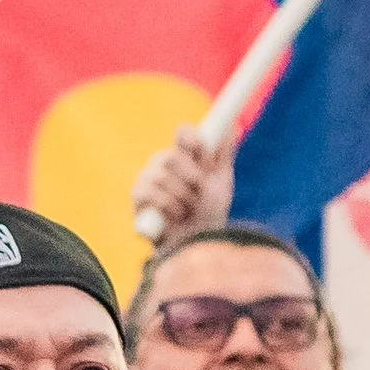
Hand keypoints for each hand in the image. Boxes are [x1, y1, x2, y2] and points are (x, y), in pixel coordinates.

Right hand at [132, 125, 234, 245]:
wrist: (198, 243)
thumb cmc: (209, 213)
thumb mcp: (221, 182)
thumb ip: (224, 154)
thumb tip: (232, 126)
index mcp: (184, 154)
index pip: (184, 133)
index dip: (194, 142)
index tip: (205, 156)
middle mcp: (162, 163)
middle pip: (171, 156)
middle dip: (192, 178)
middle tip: (199, 192)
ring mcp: (147, 178)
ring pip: (162, 175)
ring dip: (182, 196)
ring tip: (188, 209)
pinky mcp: (137, 198)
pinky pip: (150, 191)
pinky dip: (168, 205)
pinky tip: (175, 216)